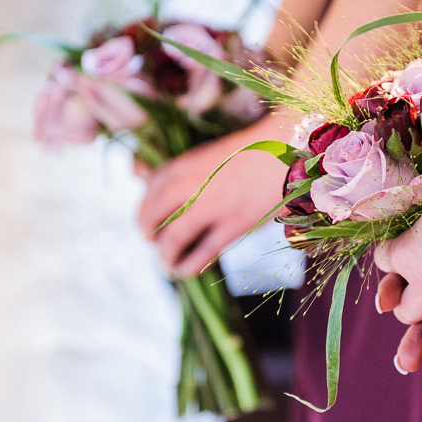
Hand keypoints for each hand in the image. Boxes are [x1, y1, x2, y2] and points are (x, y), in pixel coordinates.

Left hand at [137, 120, 288, 276]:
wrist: (287, 151)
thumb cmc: (249, 151)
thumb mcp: (207, 152)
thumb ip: (176, 167)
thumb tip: (135, 173)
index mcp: (182, 164)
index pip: (148, 193)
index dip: (145, 210)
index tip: (149, 221)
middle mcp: (190, 184)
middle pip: (151, 218)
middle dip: (148, 235)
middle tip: (154, 243)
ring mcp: (211, 206)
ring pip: (173, 239)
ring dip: (165, 256)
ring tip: (167, 264)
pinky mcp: (234, 225)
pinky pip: (202, 252)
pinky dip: (188, 265)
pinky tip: (185, 271)